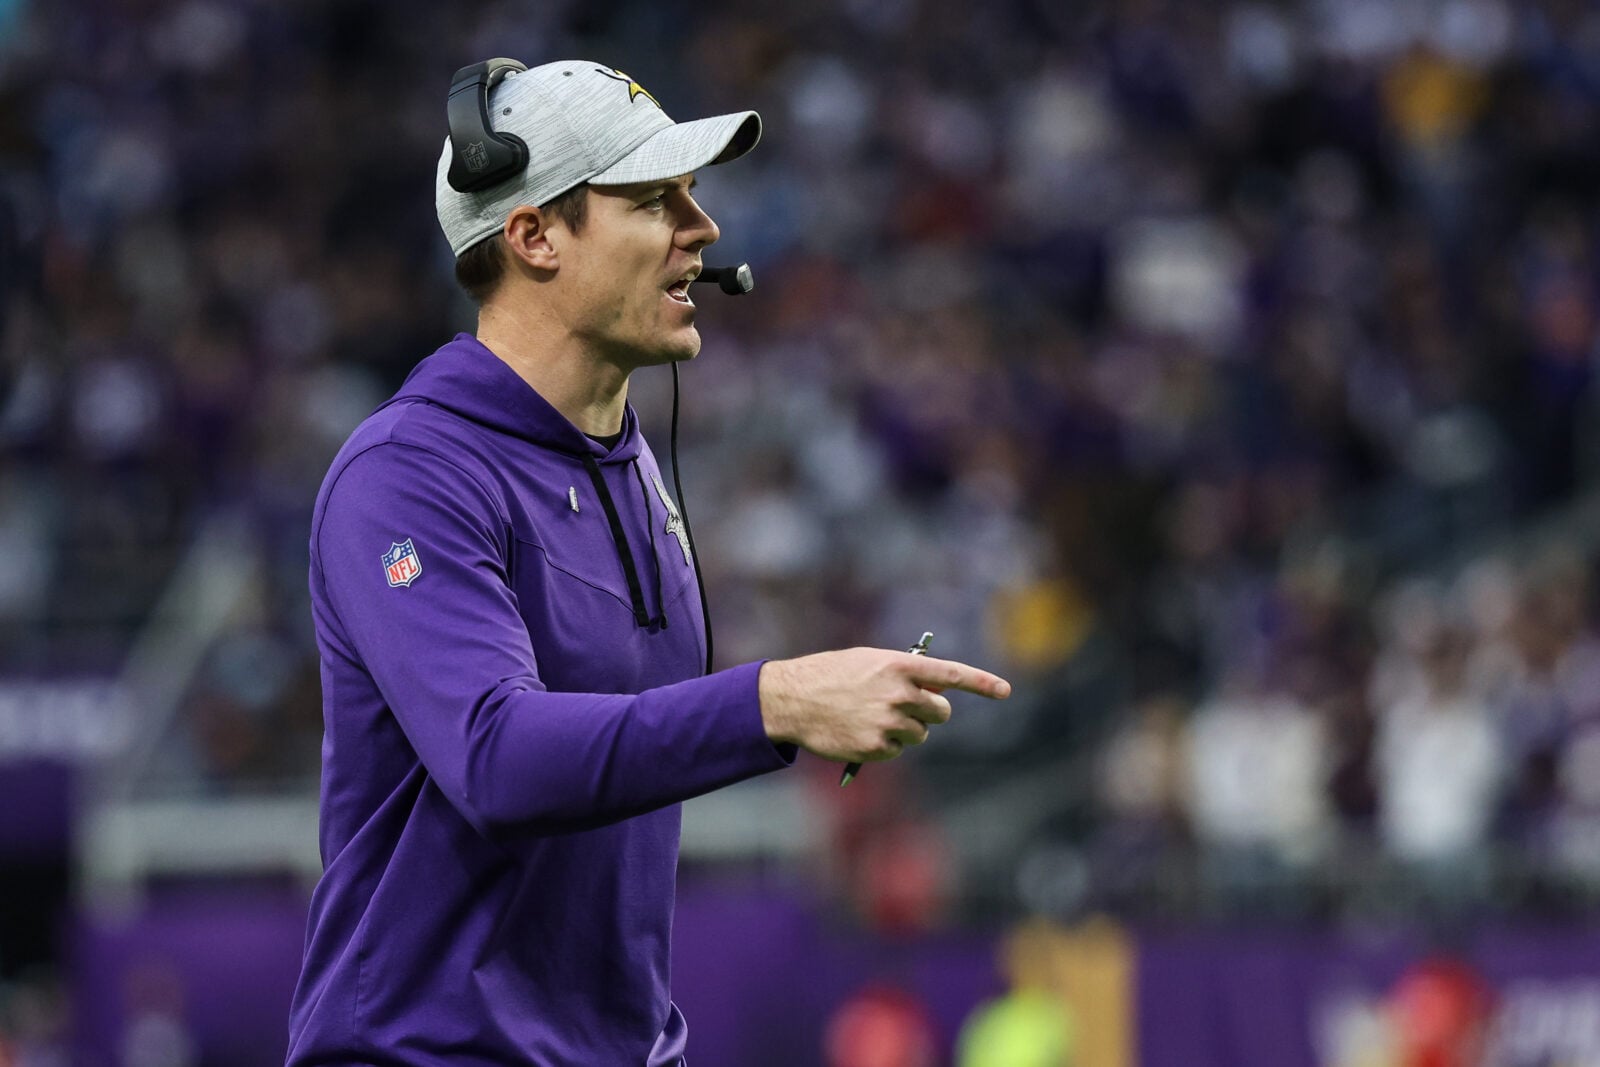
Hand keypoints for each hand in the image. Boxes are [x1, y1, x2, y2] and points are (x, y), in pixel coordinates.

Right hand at [758, 647, 1011, 763]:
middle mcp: (898, 693)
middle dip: (932, 712)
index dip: (982, 683)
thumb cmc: (832, 675)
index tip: (1005, 691)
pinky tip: (861, 732)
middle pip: (941, 712)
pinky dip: (885, 745)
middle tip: (910, 708)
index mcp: (899, 665)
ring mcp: (888, 722)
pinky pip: (897, 750)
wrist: (793, 698)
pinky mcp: (876, 747)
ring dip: (906, 729)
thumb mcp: (869, 662)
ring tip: (873, 718)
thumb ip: (904, 674)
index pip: (951, 675)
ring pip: (920, 734)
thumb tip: (935, 693)